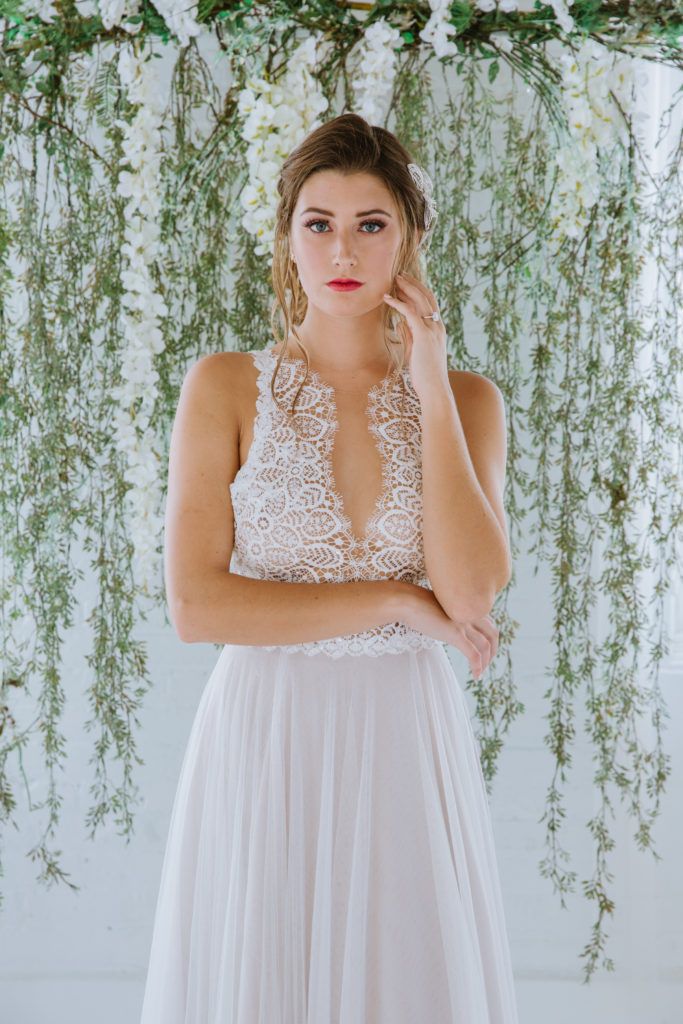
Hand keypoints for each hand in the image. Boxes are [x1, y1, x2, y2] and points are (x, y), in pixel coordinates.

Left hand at [382, 272, 448, 400]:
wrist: (434, 388)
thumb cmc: (424, 374)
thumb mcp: (414, 351)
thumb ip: (408, 335)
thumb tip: (399, 322)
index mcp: (437, 329)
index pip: (429, 304)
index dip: (417, 291)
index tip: (405, 284)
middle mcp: (437, 326)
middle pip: (426, 297)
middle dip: (413, 284)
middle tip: (399, 274)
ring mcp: (432, 329)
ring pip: (420, 301)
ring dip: (406, 288)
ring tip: (394, 279)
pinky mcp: (424, 335)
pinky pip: (410, 313)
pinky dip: (398, 303)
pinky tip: (387, 298)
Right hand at [399, 583, 498, 679]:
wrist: (406, 600)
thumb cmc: (415, 602)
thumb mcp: (436, 607)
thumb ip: (446, 614)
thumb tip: (443, 622)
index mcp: (465, 606)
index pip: (487, 623)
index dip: (488, 637)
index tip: (483, 649)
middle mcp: (468, 613)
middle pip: (492, 633)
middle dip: (493, 650)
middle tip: (486, 663)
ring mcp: (463, 623)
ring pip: (486, 645)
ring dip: (486, 661)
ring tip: (481, 672)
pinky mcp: (455, 634)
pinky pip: (473, 654)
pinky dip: (477, 666)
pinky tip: (476, 675)